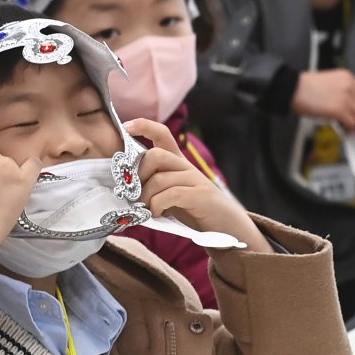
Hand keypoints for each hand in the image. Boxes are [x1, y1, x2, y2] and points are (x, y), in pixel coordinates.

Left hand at [124, 119, 271, 252]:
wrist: (228, 228)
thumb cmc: (195, 212)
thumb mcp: (171, 195)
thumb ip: (153, 187)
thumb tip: (126, 189)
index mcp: (177, 163)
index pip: (162, 134)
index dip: (144, 126)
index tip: (126, 127)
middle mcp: (186, 167)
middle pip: (156, 155)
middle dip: (139, 174)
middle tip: (135, 194)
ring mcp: (195, 180)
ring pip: (159, 178)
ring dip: (146, 197)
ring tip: (147, 210)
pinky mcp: (201, 196)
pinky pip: (171, 194)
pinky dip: (158, 205)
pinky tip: (158, 214)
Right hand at [291, 69, 354, 131]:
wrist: (292, 89)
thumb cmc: (305, 88)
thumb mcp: (330, 82)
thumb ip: (344, 90)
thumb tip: (352, 104)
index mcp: (347, 77)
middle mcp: (349, 85)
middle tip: (353, 123)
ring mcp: (345, 97)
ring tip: (347, 128)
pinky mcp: (338, 109)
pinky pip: (352, 122)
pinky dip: (349, 129)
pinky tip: (342, 130)